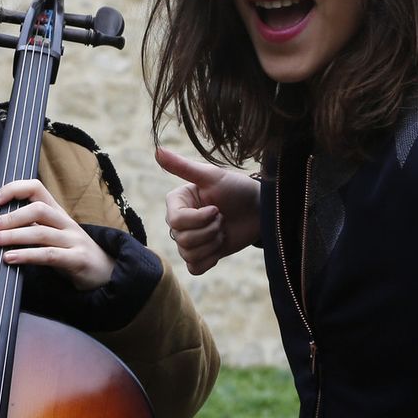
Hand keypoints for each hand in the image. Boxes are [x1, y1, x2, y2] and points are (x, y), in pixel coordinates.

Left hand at [0, 178, 114, 290]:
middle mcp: (65, 222)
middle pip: (38, 209)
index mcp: (57, 212)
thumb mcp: (53, 235)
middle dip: (10, 217)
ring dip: (13, 236)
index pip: (36, 188)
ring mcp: (73, 240)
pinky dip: (27, 256)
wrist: (106, 272)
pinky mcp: (77, 260)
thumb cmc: (71, 252)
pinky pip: (49, 255)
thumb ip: (31, 228)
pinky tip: (9, 258)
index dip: (14, 189)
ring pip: (40, 233)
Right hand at [155, 147, 260, 274]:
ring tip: (223, 231)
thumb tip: (157, 150)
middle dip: (209, 231)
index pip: (176, 221)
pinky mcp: (202, 254)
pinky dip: (209, 260)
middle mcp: (179, 221)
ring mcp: (190, 239)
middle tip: (223, 219)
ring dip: (212, 244)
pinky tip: (219, 248)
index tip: (217, 208)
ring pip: (188, 254)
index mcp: (177, 202)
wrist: (260, 209)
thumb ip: (182, 167)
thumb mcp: (211, 176)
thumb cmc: (237, 188)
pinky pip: (194, 267)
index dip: (199, 219)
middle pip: (182, 239)